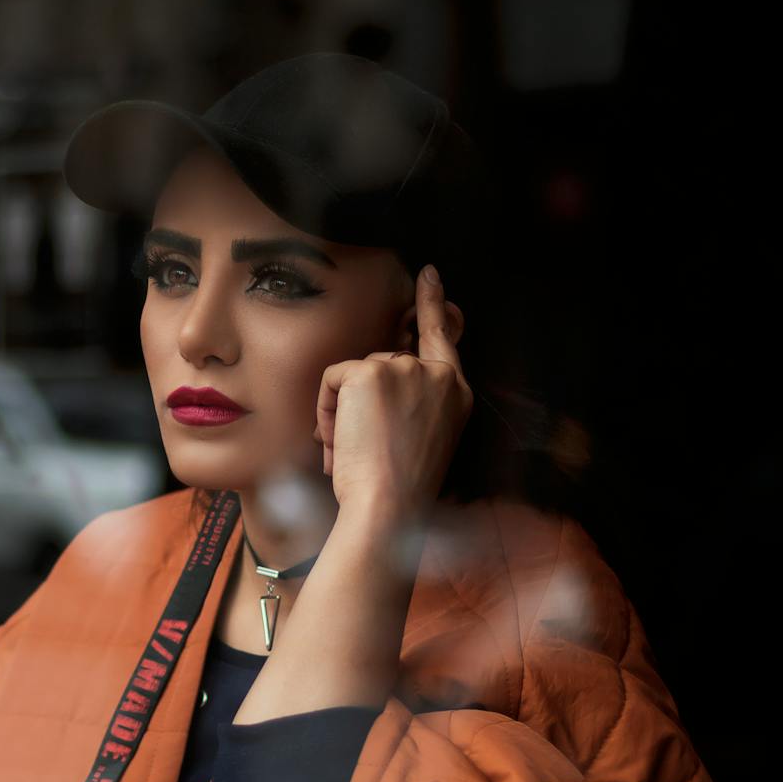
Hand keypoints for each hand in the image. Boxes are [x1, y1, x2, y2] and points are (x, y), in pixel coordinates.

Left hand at [314, 264, 472, 519]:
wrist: (389, 508)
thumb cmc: (397, 491)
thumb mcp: (418, 441)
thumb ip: (408, 404)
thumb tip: (366, 383)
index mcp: (456, 394)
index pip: (442, 336)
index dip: (433, 303)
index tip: (428, 273)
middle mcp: (438, 375)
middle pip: (380, 365)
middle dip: (360, 404)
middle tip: (363, 449)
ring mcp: (406, 369)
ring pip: (354, 376)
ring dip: (342, 413)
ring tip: (354, 451)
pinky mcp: (371, 372)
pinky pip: (332, 380)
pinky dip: (326, 410)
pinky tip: (341, 440)